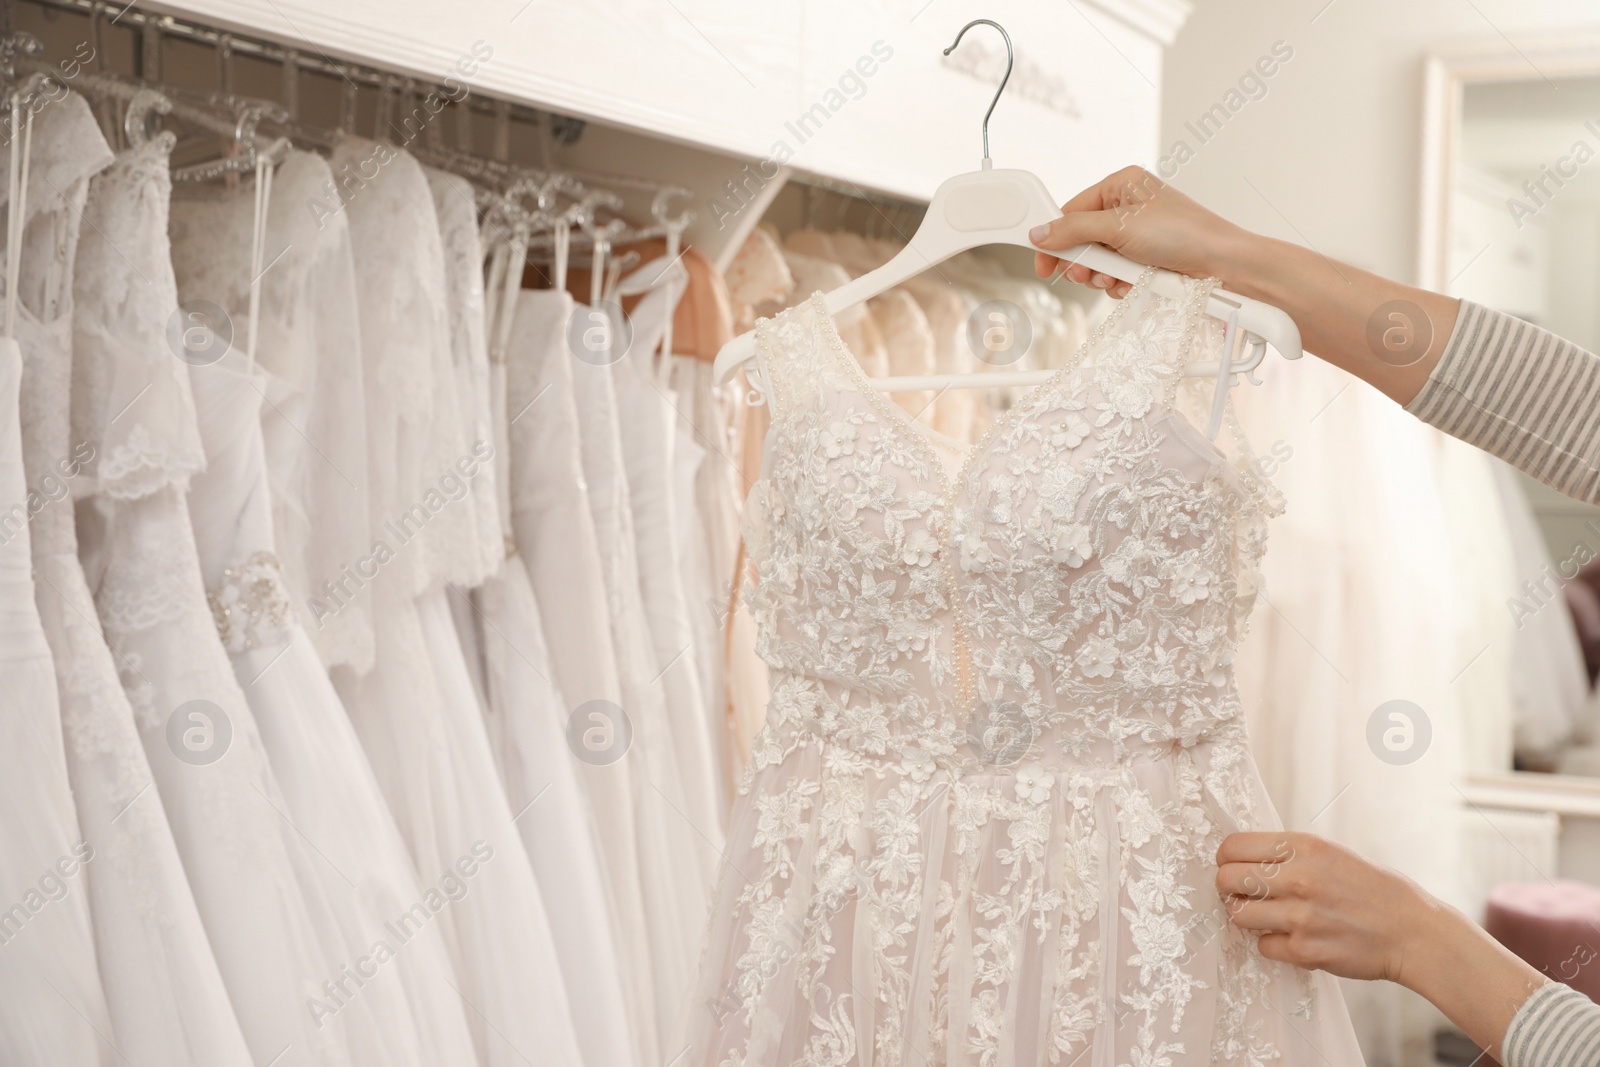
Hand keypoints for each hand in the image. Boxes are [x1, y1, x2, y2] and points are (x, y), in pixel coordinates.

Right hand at [1029, 166, 1252, 297]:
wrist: (1222, 263)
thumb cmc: (1183, 232)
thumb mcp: (1119, 226)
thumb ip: (1074, 230)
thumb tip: (1039, 233)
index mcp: (1120, 185)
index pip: (1071, 211)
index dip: (1054, 238)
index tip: (1042, 261)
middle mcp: (1127, 207)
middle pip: (1081, 239)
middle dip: (1084, 261)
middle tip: (1088, 272)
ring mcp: (1136, 235)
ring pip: (1098, 261)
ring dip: (1103, 275)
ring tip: (1118, 277)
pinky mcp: (1145, 258)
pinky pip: (1115, 274)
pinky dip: (1120, 283)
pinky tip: (1133, 283)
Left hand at [1216, 830, 1434, 983]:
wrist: (1414, 933)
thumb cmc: (1373, 890)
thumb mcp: (1331, 853)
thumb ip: (1288, 854)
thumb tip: (1242, 857)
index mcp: (1304, 847)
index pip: (1233, 846)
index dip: (1226, 858)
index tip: (1232, 866)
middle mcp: (1299, 878)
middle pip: (1226, 880)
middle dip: (1229, 888)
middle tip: (1242, 893)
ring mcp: (1300, 917)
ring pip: (1238, 915)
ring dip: (1247, 916)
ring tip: (1266, 915)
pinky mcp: (1305, 951)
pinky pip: (1263, 946)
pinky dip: (1273, 943)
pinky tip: (1293, 937)